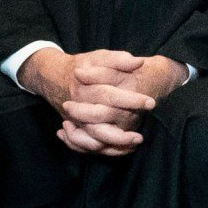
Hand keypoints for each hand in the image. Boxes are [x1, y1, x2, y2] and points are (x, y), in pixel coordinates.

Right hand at [26, 48, 186, 156]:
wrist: (56, 77)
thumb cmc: (84, 66)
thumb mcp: (99, 57)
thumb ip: (118, 60)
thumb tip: (139, 62)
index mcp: (85, 90)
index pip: (109, 96)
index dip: (131, 100)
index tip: (151, 103)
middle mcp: (78, 110)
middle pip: (97, 127)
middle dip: (120, 135)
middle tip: (140, 136)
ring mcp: (76, 122)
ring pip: (91, 142)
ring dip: (113, 146)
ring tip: (135, 143)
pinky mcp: (76, 130)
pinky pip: (86, 147)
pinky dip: (104, 150)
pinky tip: (124, 149)